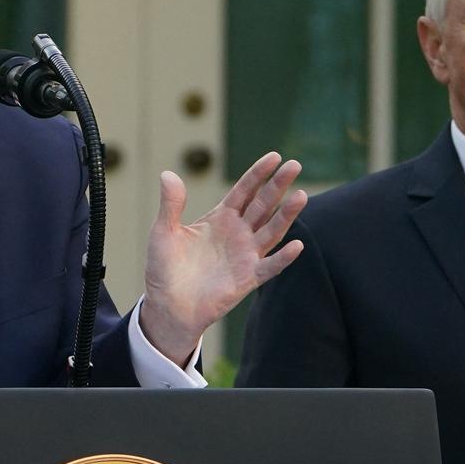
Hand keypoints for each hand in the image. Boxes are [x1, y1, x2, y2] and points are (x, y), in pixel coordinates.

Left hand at [139, 152, 307, 366]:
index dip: (259, 174)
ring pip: (271, 230)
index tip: (275, 156)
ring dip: (286, 215)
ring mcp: (245, 255)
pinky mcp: (247, 279)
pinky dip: (283, 258)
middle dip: (278, 185)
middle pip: (263, 204)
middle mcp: (238, 233)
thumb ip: (170, 204)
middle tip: (295, 165)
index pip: (244, 191)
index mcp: (220, 218)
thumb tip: (168, 173)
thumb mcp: (163, 232)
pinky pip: (269, 267)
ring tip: (301, 196)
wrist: (168, 307)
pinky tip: (297, 246)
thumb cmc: (164, 269)